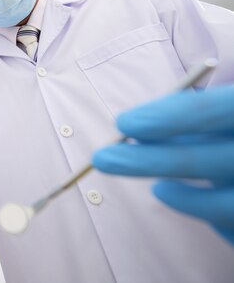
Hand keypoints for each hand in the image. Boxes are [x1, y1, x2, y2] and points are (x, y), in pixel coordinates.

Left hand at [93, 85, 233, 243]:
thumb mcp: (229, 111)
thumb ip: (199, 115)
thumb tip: (137, 126)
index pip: (216, 109)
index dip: (169, 116)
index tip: (124, 122)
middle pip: (211, 159)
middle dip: (151, 160)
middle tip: (103, 158)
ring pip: (224, 205)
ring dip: (182, 198)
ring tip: (158, 189)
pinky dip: (210, 216)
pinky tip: (199, 205)